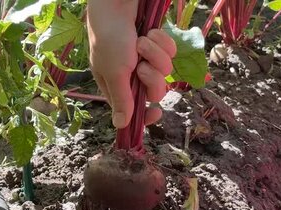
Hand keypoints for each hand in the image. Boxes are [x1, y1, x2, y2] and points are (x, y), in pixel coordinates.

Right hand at [87, 0, 176, 128]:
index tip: (157, 113)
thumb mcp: (114, 72)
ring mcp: (145, 58)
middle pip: (154, 92)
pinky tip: (150, 31)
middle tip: (141, 65)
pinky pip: (170, 51)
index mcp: (115, 85)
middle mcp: (131, 74)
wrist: (117, 3)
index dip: (146, 115)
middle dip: (152, 77)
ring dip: (156, 54)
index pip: (132, 110)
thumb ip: (121, 100)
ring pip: (164, 70)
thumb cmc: (110, 37)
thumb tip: (120, 126)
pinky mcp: (157, 43)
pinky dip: (161, 41)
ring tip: (141, 41)